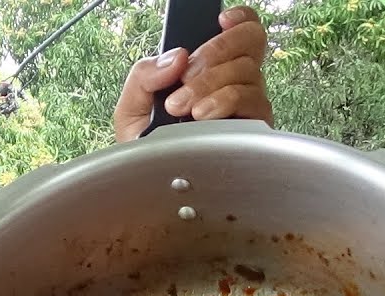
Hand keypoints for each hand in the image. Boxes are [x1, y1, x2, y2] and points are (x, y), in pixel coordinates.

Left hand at [113, 5, 273, 141]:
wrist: (148, 187)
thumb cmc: (144, 152)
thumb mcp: (131, 106)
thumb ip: (145, 74)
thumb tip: (177, 57)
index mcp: (207, 71)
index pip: (238, 33)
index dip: (239, 20)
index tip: (220, 21)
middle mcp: (232, 84)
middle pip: (249, 42)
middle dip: (214, 53)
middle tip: (185, 77)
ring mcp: (245, 106)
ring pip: (246, 72)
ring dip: (208, 85)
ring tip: (182, 107)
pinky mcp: (253, 130)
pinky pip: (251, 101)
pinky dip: (224, 102)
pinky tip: (202, 116)